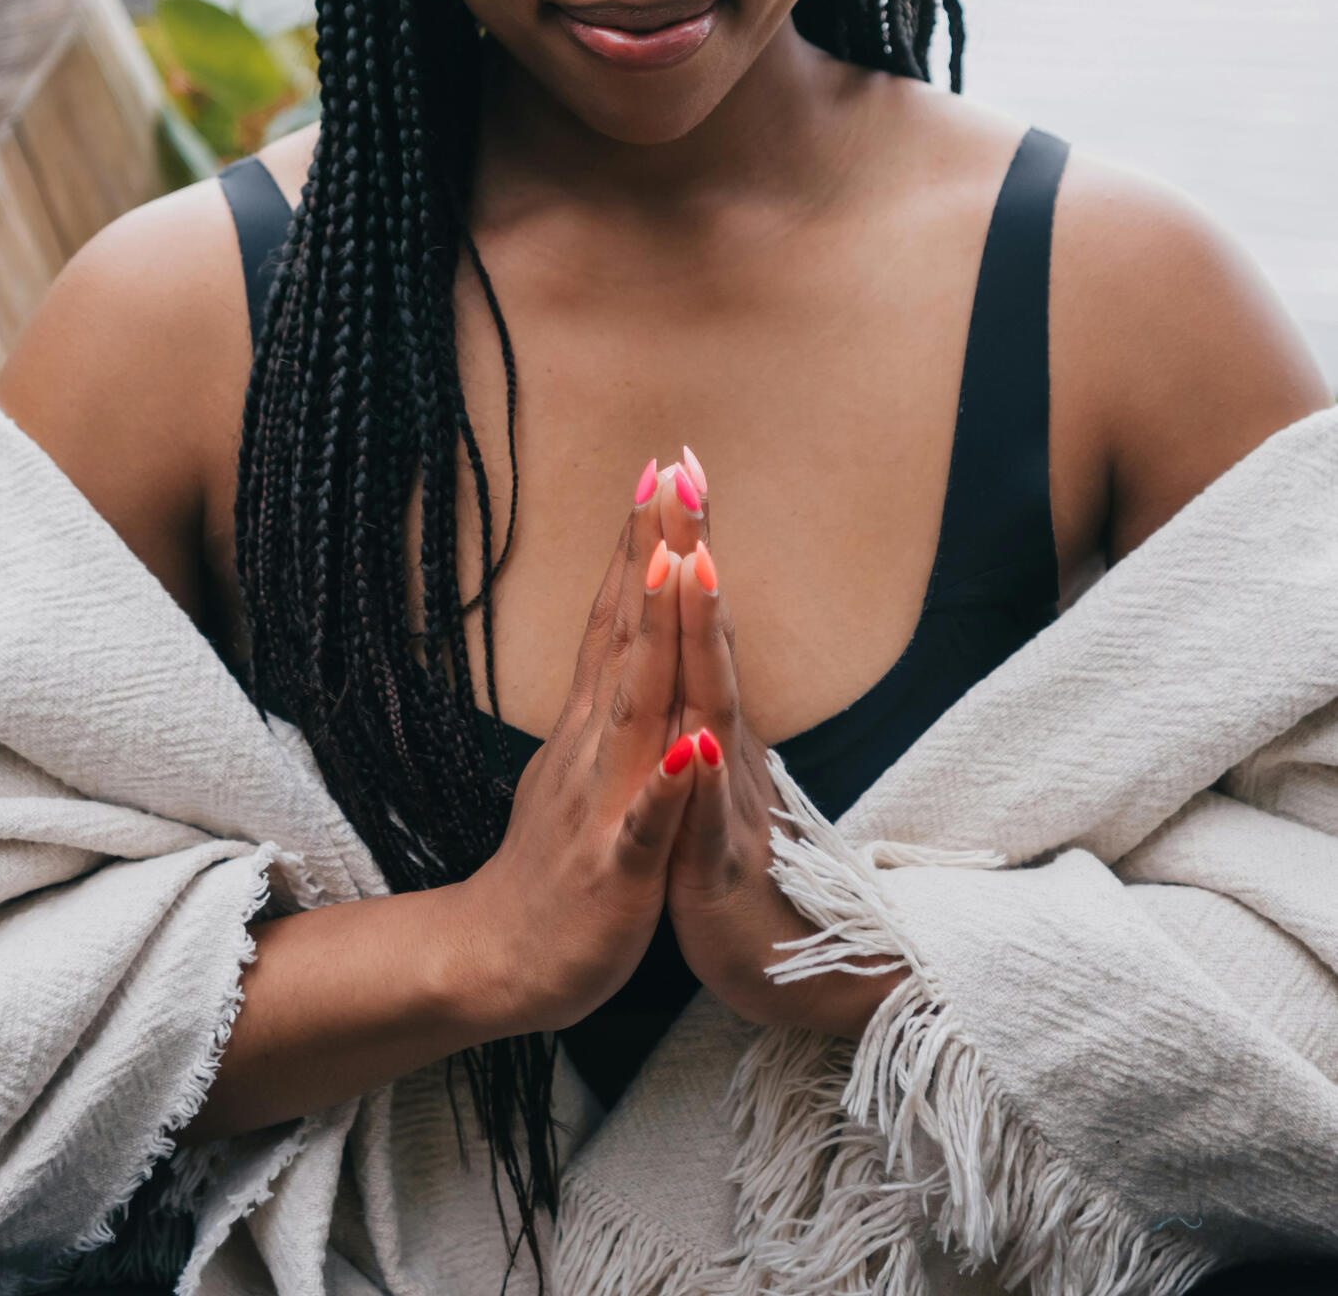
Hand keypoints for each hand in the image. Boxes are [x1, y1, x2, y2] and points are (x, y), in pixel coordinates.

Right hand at [455, 461, 695, 1036]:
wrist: (500, 960)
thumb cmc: (555, 860)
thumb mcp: (584, 759)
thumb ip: (606, 693)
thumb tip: (623, 620)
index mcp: (596, 723)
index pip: (619, 615)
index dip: (641, 541)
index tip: (661, 467)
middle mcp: (595, 744)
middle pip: (628, 634)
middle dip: (653, 553)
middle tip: (671, 474)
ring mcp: (603, 802)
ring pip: (636, 709)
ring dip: (657, 637)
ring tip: (680, 566)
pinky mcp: (615, 870)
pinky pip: (646, 827)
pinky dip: (669, 788)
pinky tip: (692, 750)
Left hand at [658, 459, 906, 1037]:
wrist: (763, 972)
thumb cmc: (722, 870)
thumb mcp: (706, 775)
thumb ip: (707, 704)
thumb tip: (705, 634)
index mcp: (707, 724)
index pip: (692, 617)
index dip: (681, 542)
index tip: (673, 463)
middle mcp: (720, 749)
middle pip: (706, 638)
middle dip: (693, 553)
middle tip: (684, 471)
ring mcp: (721, 803)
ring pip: (711, 709)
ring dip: (705, 636)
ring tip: (693, 561)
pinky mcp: (710, 868)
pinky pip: (701, 818)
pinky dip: (697, 776)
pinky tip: (694, 739)